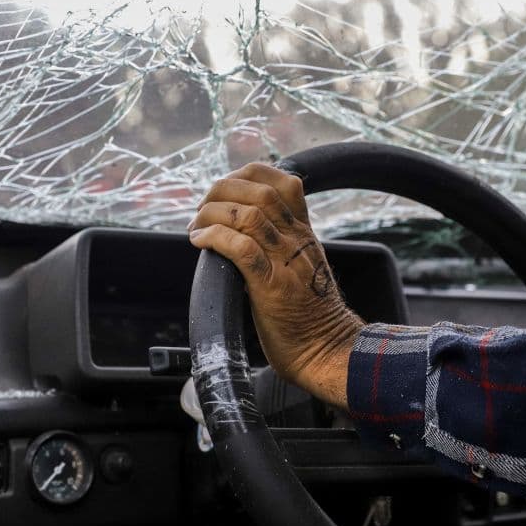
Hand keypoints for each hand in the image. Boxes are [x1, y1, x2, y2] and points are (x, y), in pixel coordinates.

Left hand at [188, 163, 362, 409]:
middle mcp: (297, 241)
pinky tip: (200, 242)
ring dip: (212, 214)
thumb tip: (242, 234)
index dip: (248, 174)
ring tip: (196, 227)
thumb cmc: (310, 317)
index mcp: (304, 234)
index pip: (284, 180)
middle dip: (221, 191)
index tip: (224, 190)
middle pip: (260, 190)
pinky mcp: (272, 287)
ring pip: (249, 215)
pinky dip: (215, 238)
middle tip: (202, 210)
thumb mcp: (303, 268)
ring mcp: (286, 262)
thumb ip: (282, 247)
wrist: (329, 351)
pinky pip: (243, 249)